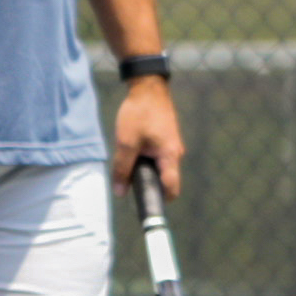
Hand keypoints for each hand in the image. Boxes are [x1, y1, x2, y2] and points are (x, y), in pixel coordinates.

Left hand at [115, 77, 182, 199]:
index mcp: (169, 156)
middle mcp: (175, 154)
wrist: (148, 87)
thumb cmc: (139, 114)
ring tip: (127, 161)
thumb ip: (123, 169)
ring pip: (159, 168)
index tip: (146, 207)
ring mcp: (171, 146)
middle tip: (128, 181)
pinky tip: (132, 150)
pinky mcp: (166, 139)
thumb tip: (120, 192)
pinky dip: (145, 159)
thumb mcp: (125, 143)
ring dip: (144, 170)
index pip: (171, 188)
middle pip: (165, 180)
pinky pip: (157, 157)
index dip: (159, 201)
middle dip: (147, 184)